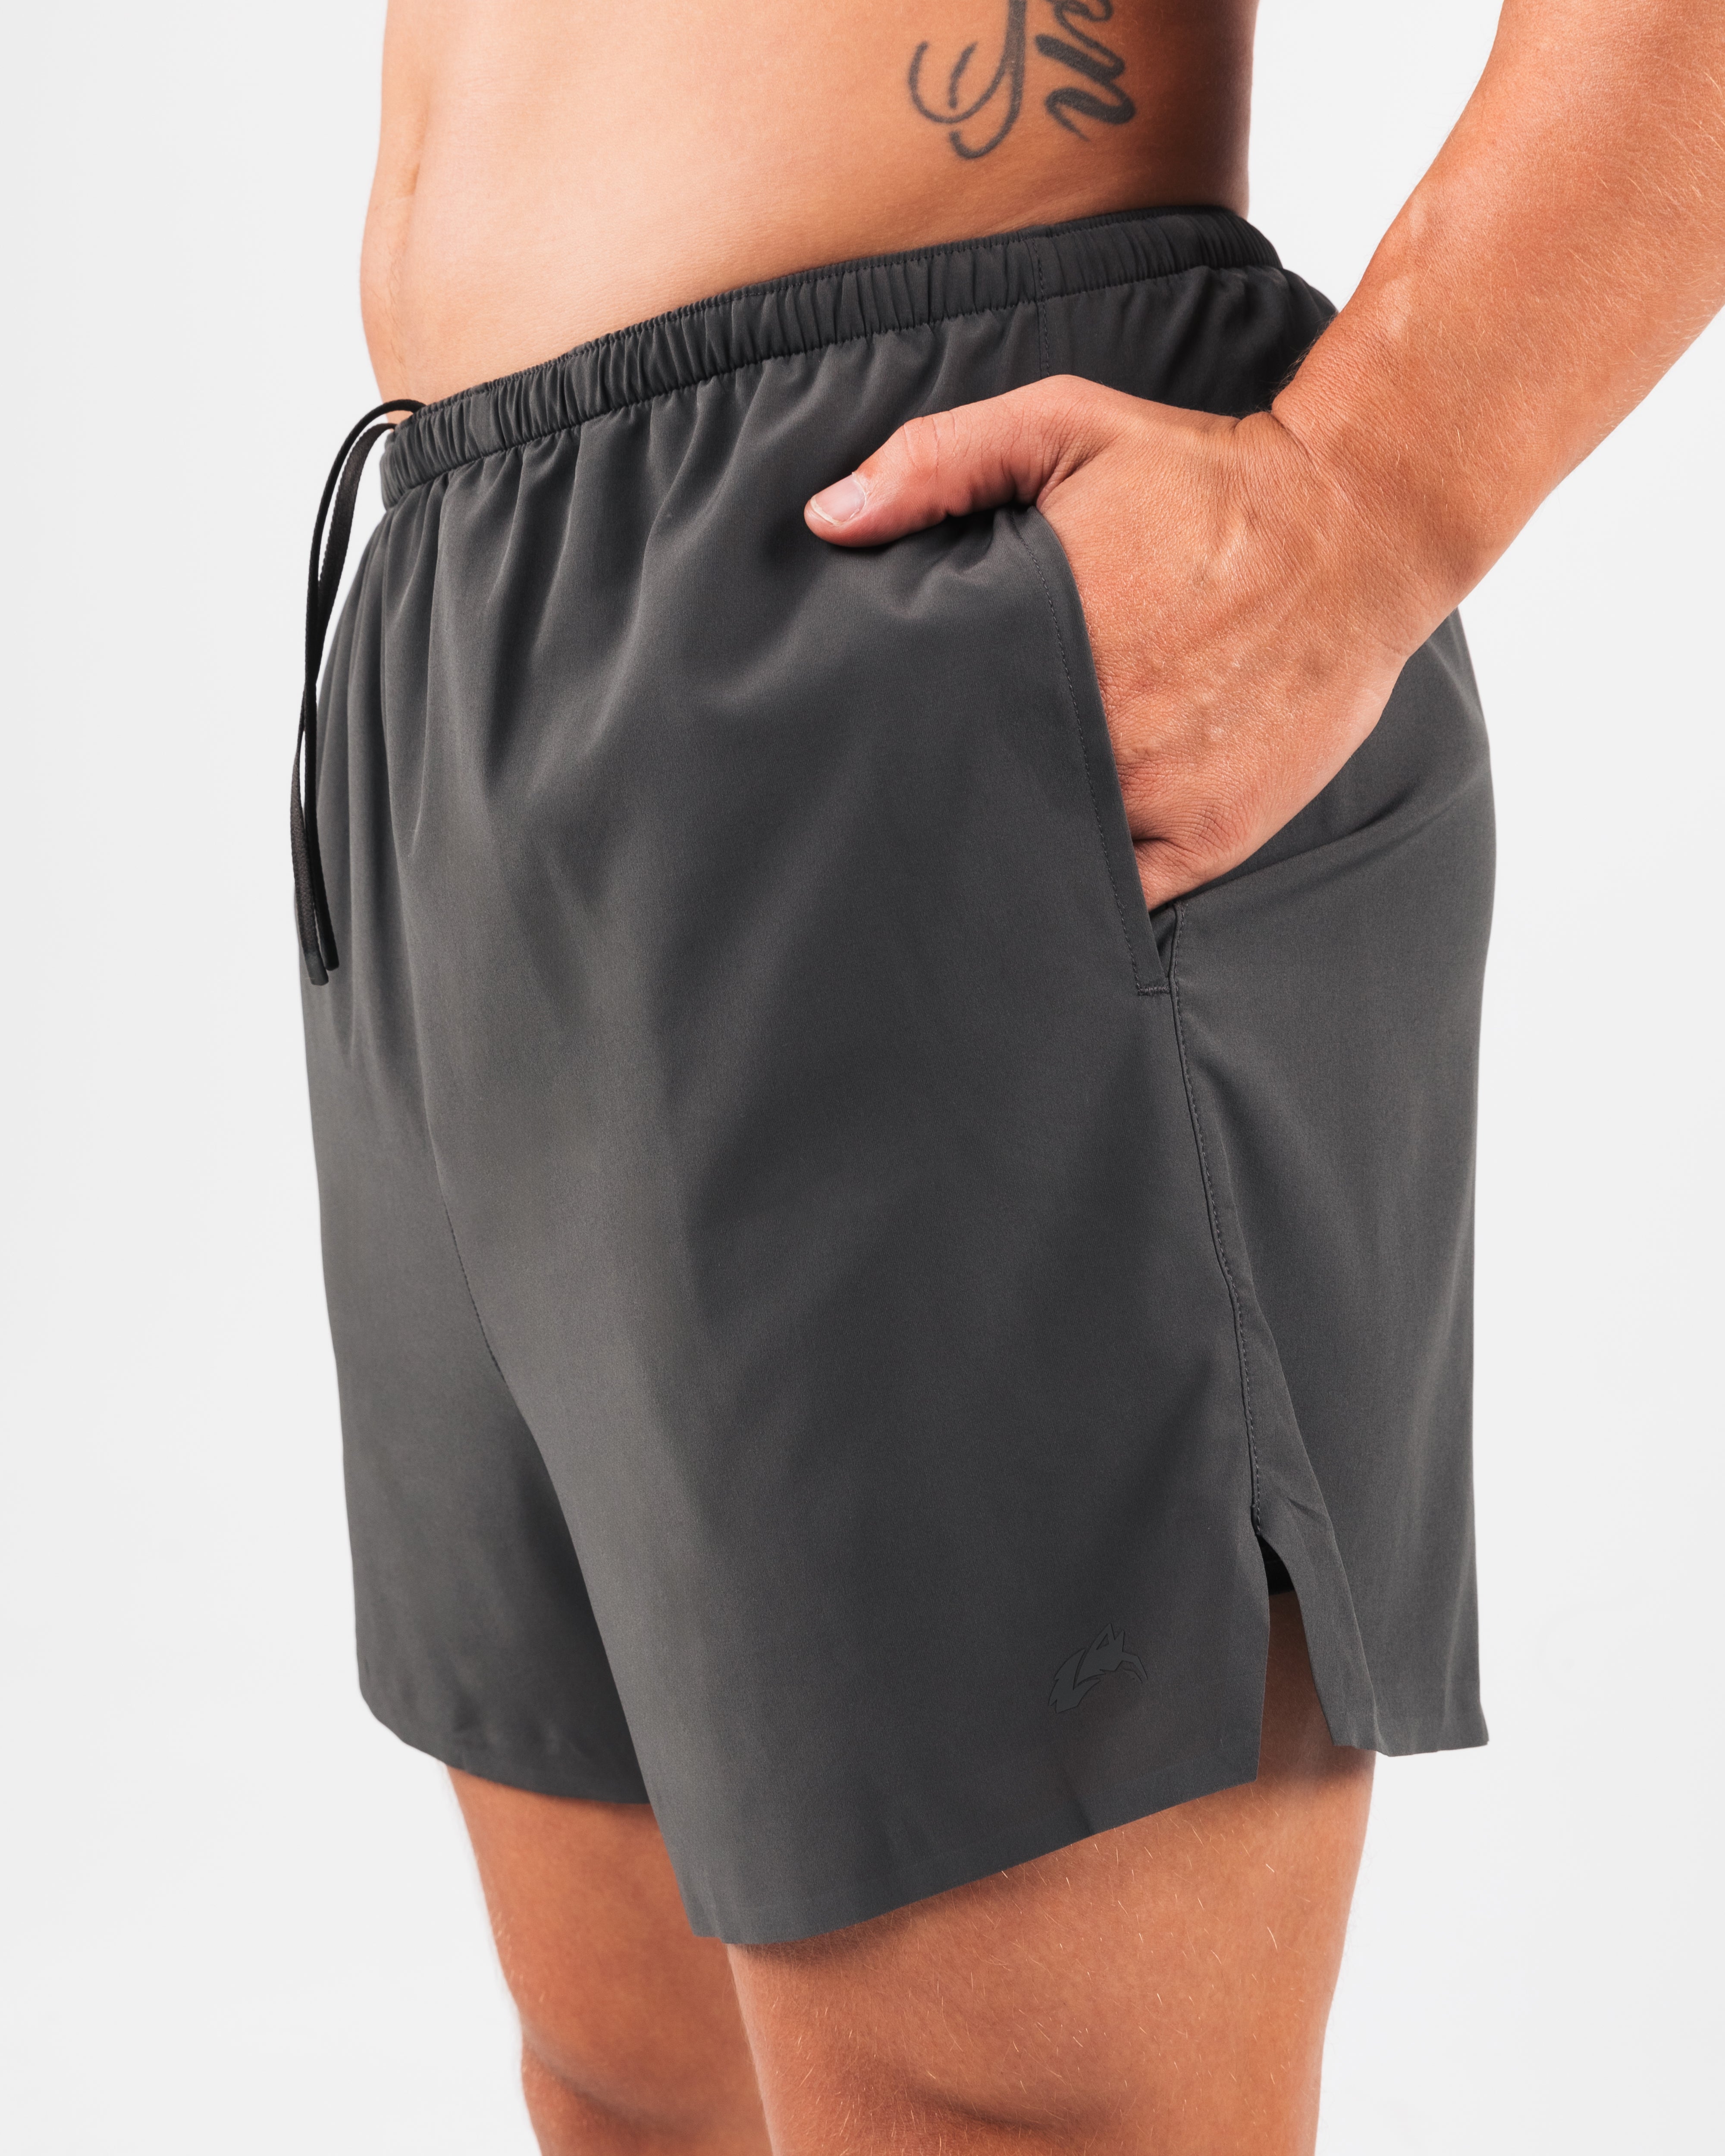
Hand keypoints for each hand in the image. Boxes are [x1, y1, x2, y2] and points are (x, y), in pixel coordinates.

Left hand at [805, 378, 1441, 907]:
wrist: (1360, 523)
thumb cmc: (1206, 476)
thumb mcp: (1066, 425)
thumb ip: (939, 462)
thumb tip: (826, 519)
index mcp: (1043, 643)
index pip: (929, 727)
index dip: (896, 748)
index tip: (872, 751)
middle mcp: (1095, 731)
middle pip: (985, 799)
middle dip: (949, 804)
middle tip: (915, 811)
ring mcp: (1158, 796)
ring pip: (1051, 855)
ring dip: (1017, 853)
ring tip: (981, 851)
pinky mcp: (1215, 836)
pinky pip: (1127, 897)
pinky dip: (1091, 897)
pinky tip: (1060, 885)